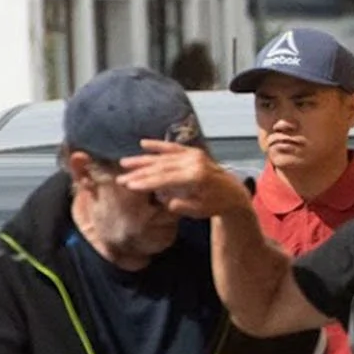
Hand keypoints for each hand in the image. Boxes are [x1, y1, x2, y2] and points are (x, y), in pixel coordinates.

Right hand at [118, 141, 250, 218]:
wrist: (232, 192)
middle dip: (139, 173)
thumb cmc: (214, 204)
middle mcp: (194, 162)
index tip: (129, 186)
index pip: (165, 179)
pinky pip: (173, 147)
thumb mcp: (199, 211)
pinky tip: (143, 143)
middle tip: (120, 179)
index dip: (146, 182)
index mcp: (196, 177)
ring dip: (142, 160)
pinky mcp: (194, 152)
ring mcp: (194, 155)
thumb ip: (181, 206)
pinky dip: (158, 145)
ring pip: (163, 157)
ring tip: (124, 163)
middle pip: (161, 167)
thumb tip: (164, 200)